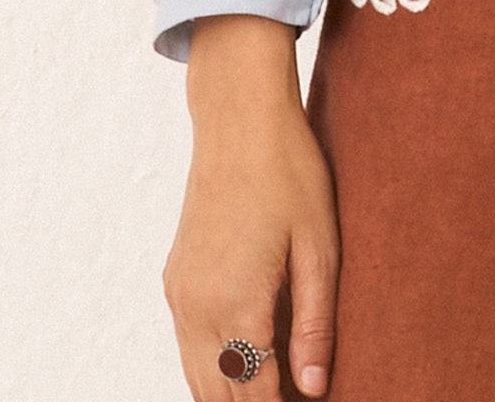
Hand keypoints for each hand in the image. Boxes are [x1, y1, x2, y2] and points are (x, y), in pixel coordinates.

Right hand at [164, 15, 338, 399]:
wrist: (239, 121)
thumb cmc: (290, 175)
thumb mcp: (320, 248)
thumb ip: (315, 325)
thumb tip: (315, 390)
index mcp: (237, 304)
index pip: (256, 397)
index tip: (311, 401)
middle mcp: (197, 310)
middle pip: (220, 398)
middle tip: (296, 391)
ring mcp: (180, 296)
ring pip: (198, 379)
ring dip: (232, 393)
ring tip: (277, 383)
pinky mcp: (175, 282)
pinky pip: (189, 348)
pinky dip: (214, 367)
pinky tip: (249, 359)